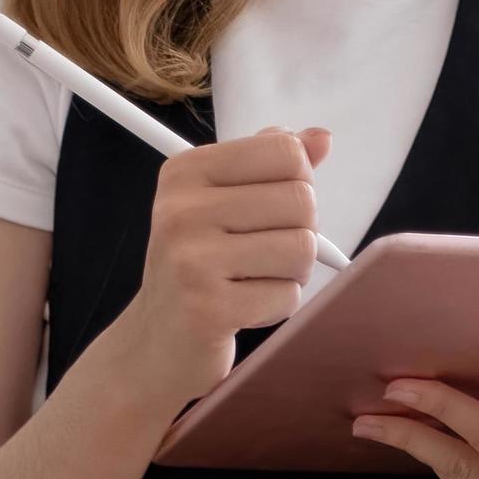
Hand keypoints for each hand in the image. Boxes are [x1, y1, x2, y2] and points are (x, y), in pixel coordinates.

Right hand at [105, 126, 331, 414]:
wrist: (158, 341)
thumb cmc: (199, 264)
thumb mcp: (224, 202)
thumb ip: (270, 165)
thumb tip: (320, 137)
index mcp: (185, 172)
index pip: (284, 150)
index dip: (297, 180)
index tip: (273, 205)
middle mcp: (181, 210)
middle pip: (301, 200)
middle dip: (299, 231)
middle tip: (264, 251)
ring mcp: (191, 260)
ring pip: (301, 248)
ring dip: (292, 272)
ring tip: (256, 279)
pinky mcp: (208, 308)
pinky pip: (288, 296)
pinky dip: (278, 305)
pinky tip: (245, 306)